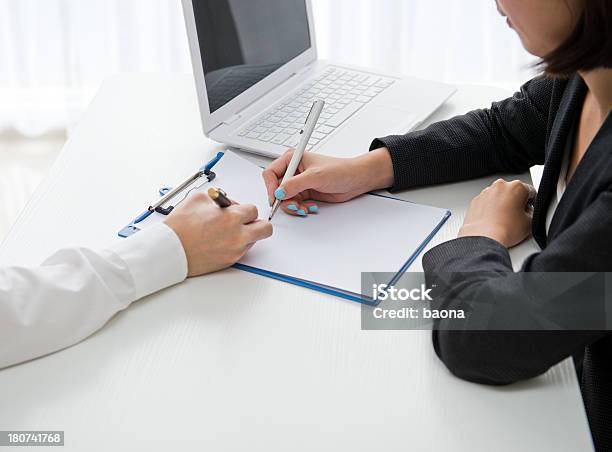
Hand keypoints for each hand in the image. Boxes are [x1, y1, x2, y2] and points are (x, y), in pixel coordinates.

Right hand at [165, 192, 272, 276]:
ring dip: (246, 235)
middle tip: (247, 222)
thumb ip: (217, 198)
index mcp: (231, 218)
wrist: (169, 250)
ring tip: (229, 232)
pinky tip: (221, 241)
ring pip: (254, 241)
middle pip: (265, 229)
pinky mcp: (229, 261)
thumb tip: (224, 202)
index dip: (244, 209)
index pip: (253, 210)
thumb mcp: (198, 199)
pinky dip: (236, 245)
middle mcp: (237, 235)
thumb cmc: (179, 227)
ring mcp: (235, 250)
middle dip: (257, 223)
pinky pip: (242, 251)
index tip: (237, 210)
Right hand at [262, 147, 393, 215]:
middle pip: (276, 189)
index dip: (271, 187)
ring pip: (284, 199)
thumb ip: (295, 185)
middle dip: (284, 200)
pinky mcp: (304, 193)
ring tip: (304, 207)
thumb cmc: (340, 170)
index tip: (276, 198)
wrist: (354, 180)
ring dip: (293, 206)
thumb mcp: (315, 176)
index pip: (271, 173)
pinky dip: (300, 208)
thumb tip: (279, 193)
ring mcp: (298, 183)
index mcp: (292, 159)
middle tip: (295, 204)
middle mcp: (293, 171)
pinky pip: (294, 204)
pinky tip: (310, 206)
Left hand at [458, 179, 536, 247]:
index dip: (532, 203)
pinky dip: (490, 209)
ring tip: (503, 221)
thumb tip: (528, 212)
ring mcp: (486, 192)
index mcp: (517, 186)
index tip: (529, 210)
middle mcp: (500, 186)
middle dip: (516, 202)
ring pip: (498, 196)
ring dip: (502, 205)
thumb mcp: (530, 222)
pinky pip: (486, 202)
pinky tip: (493, 221)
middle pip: (513, 192)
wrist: (483, 238)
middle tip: (516, 217)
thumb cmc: (505, 230)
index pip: (530, 191)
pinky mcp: (476, 200)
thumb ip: (532, 212)